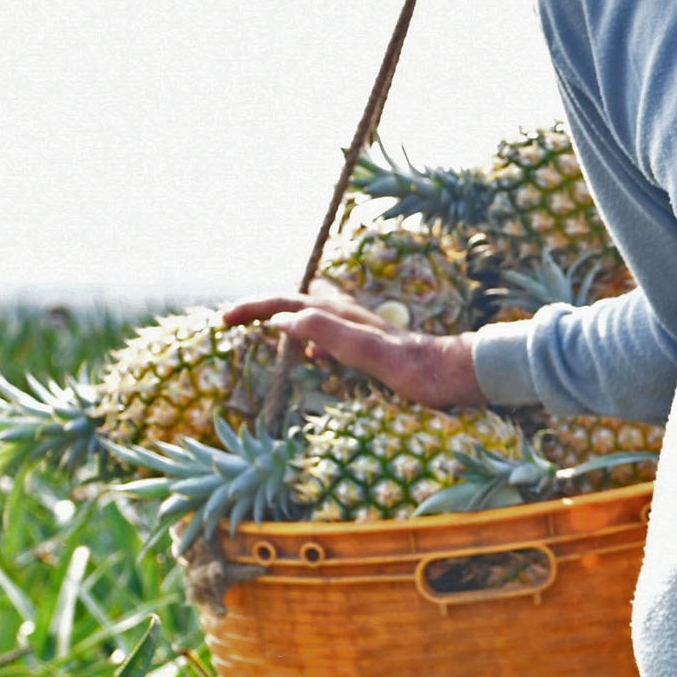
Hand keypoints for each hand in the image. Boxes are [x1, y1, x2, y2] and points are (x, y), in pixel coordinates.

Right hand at [221, 293, 485, 408]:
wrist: (451, 373)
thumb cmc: (412, 367)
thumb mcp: (365, 350)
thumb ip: (325, 331)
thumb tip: (281, 319)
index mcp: (340, 315)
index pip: (287, 303)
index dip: (254, 308)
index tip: (225, 319)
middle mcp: (347, 315)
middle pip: (294, 302)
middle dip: (263, 308)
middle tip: (235, 320)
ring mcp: (358, 328)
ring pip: (310, 315)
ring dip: (283, 319)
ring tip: (261, 330)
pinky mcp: (368, 343)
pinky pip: (327, 333)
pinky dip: (308, 338)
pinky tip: (313, 356)